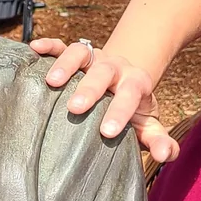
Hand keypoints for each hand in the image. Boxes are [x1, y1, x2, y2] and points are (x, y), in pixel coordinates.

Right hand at [31, 37, 179, 163]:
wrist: (123, 81)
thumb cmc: (132, 110)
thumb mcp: (148, 125)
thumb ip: (159, 140)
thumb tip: (166, 155)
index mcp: (135, 83)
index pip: (131, 93)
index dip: (120, 110)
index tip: (107, 131)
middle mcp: (114, 67)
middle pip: (104, 71)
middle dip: (90, 88)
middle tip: (75, 108)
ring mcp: (94, 58)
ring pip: (82, 53)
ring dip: (67, 64)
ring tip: (52, 82)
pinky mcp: (76, 55)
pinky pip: (62, 45)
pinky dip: (49, 46)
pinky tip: (34, 49)